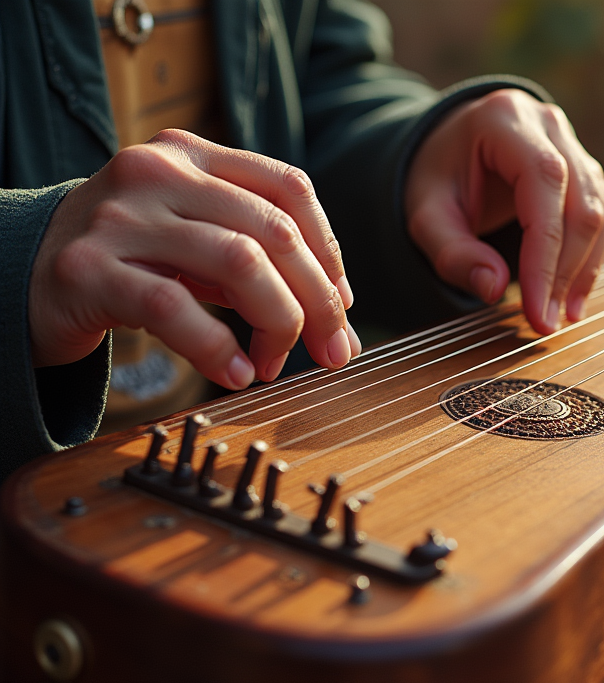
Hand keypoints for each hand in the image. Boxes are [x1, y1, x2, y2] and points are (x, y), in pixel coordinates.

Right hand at [29, 129, 359, 388]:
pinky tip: (238, 375)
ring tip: (275, 364)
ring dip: (277, 324)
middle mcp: (157, 172)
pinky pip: (175, 308)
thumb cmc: (129, 260)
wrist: (21, 274)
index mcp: (191, 155)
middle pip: (275, 231)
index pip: (289, 187)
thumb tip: (338, 318)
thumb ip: (258, 260)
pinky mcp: (90, 270)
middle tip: (331, 350)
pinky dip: (218, 349)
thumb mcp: (195, 240)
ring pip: (239, 262)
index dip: (329, 250)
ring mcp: (121, 217)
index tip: (341, 303)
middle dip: (317, 300)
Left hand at [404, 89, 603, 334]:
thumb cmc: (436, 180)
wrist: (449, 150)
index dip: (546, 255)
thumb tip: (493, 289)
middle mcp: (548, 123)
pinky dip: (596, 257)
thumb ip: (453, 252)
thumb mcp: (425, 215)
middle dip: (567, 272)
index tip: (537, 312)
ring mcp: (574, 145)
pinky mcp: (589, 171)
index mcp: (504, 120)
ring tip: (561, 315)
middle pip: (581, 204)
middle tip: (546, 323)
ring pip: (602, 213)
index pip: (544, 185)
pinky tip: (572, 288)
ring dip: (586, 271)